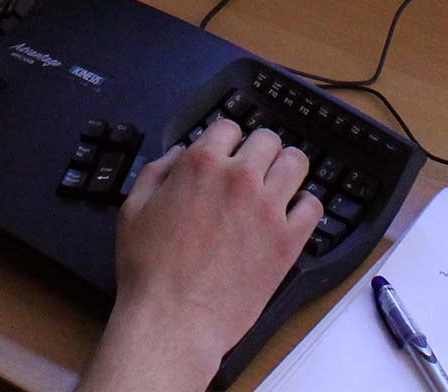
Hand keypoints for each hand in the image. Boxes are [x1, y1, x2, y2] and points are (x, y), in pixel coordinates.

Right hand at [81, 121, 320, 391]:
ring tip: (277, 185)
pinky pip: (314, 206)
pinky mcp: (288, 241)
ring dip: (286, 169)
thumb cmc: (148, 270)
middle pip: (268, 139)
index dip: (225, 141)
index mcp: (201, 165)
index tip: (225, 156)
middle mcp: (239, 179)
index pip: (228, 127)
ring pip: (297, 162)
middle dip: (258, 151)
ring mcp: (268, 209)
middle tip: (252, 171)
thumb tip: (179, 153)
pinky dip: (305, 207)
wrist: (173, 320)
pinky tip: (291, 216)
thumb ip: (157, 172)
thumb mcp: (133, 209)